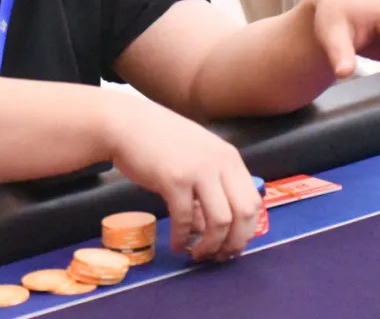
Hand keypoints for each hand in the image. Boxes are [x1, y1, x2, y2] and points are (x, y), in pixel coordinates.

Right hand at [105, 94, 261, 262]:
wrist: (125, 124)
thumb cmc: (158, 138)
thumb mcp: (195, 155)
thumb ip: (210, 184)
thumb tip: (209, 225)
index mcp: (229, 157)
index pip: (253, 201)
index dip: (247, 229)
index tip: (233, 243)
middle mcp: (219, 162)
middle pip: (243, 214)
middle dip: (234, 242)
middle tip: (219, 255)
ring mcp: (197, 171)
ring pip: (220, 221)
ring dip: (211, 245)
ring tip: (198, 254)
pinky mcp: (173, 180)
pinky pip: (185, 218)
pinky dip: (182, 237)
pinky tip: (177, 244)